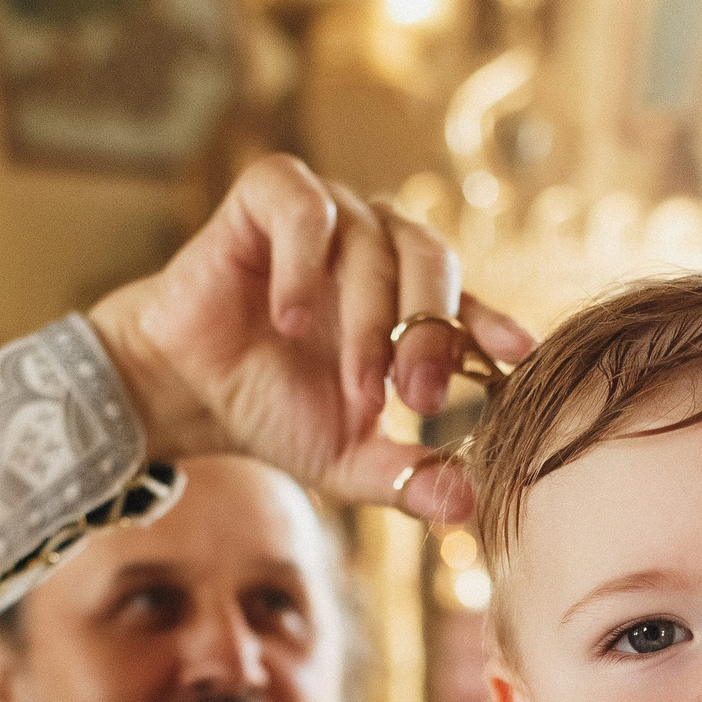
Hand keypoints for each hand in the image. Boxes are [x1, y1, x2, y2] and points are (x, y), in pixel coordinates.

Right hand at [86, 156, 534, 522]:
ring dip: (369, 322)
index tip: (516, 355)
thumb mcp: (347, 458)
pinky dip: (305, 262)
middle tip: (418, 397)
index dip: (492, 323)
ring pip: (373, 242)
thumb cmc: (272, 411)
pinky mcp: (270, 195)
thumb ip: (405, 478)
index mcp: (405, 300)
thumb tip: (467, 506)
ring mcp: (328, 216)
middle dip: (430, 332)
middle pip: (430, 260)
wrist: (185, 389)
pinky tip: (291, 318)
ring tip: (354, 386)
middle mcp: (375, 249)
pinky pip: (307, 209)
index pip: (465, 300)